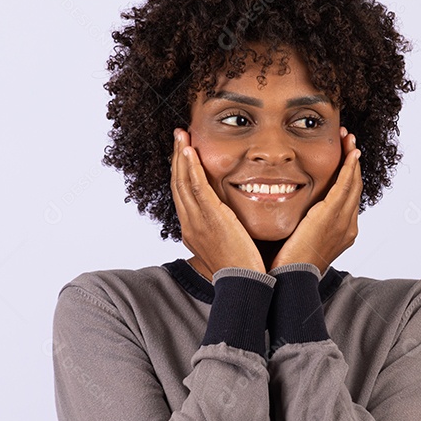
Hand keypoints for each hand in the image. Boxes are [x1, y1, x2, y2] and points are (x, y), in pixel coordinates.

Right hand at [170, 128, 264, 275]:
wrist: (244, 284)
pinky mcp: (210, 218)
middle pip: (177, 184)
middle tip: (179, 136)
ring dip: (181, 156)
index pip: (182, 196)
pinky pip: (196, 188)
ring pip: (182, 182)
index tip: (183, 155)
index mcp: (193, 231)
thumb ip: (225, 231)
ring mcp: (197, 221)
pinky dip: (191, 168)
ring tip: (181, 135)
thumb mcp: (227, 247)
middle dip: (177, 158)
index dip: (181, 173)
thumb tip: (232, 224)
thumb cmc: (242, 269)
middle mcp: (190, 224)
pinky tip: (190, 151)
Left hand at [271, 126, 361, 273]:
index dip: (347, 176)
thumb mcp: (297, 241)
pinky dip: (349, 167)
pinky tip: (350, 153)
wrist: (290, 280)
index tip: (344, 158)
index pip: (347, 199)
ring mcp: (343, 221)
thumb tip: (281, 211)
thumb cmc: (287, 267)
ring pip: (353, 183)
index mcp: (341, 233)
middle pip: (355, 187)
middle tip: (349, 142)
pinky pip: (345, 185)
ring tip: (350, 140)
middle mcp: (347, 226)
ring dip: (352, 159)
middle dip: (353, 162)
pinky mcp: (332, 215)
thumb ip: (298, 224)